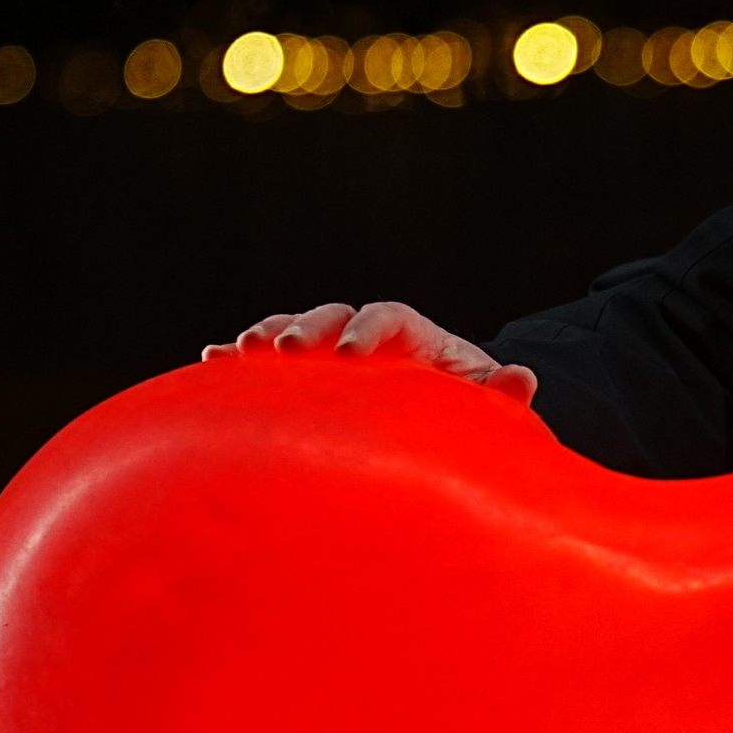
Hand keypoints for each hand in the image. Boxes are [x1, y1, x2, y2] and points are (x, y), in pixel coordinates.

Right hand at [207, 301, 539, 406]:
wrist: (437, 418)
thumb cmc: (462, 410)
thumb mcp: (483, 402)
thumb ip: (500, 392)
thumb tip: (524, 377)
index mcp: (413, 333)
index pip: (389, 315)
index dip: (369, 329)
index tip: (351, 354)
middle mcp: (366, 334)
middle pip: (332, 315)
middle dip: (306, 328)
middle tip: (286, 351)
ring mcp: (329, 353)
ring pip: (293, 331)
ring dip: (265, 337)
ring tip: (235, 353)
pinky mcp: (302, 376)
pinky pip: (267, 363)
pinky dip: (238, 361)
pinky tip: (208, 362)